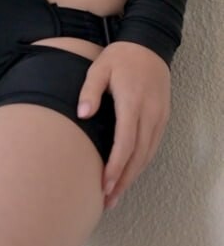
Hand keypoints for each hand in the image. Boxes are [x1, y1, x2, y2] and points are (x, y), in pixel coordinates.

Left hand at [76, 41, 170, 209]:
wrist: (149, 45)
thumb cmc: (121, 57)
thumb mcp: (100, 67)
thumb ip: (90, 90)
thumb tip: (83, 114)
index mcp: (132, 102)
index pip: (126, 143)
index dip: (115, 167)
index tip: (104, 184)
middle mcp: (149, 113)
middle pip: (138, 156)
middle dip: (123, 180)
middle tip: (107, 200)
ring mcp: (159, 116)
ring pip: (147, 154)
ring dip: (132, 176)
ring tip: (115, 194)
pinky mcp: (162, 117)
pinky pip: (152, 146)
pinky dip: (141, 163)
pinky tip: (129, 173)